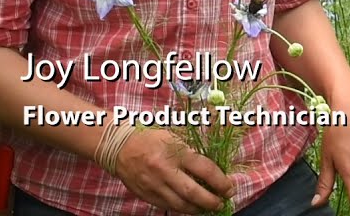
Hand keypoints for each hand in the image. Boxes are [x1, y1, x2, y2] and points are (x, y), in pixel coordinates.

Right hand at [113, 129, 234, 213]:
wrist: (119, 146)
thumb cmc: (152, 139)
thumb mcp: (175, 139)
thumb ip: (192, 155)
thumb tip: (213, 172)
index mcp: (176, 152)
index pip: (205, 169)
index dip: (221, 181)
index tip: (229, 187)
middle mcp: (165, 170)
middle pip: (193, 192)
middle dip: (211, 200)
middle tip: (222, 202)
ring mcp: (154, 185)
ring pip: (180, 204)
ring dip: (198, 209)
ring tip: (209, 208)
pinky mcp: (146, 195)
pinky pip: (168, 206)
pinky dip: (182, 209)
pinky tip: (191, 208)